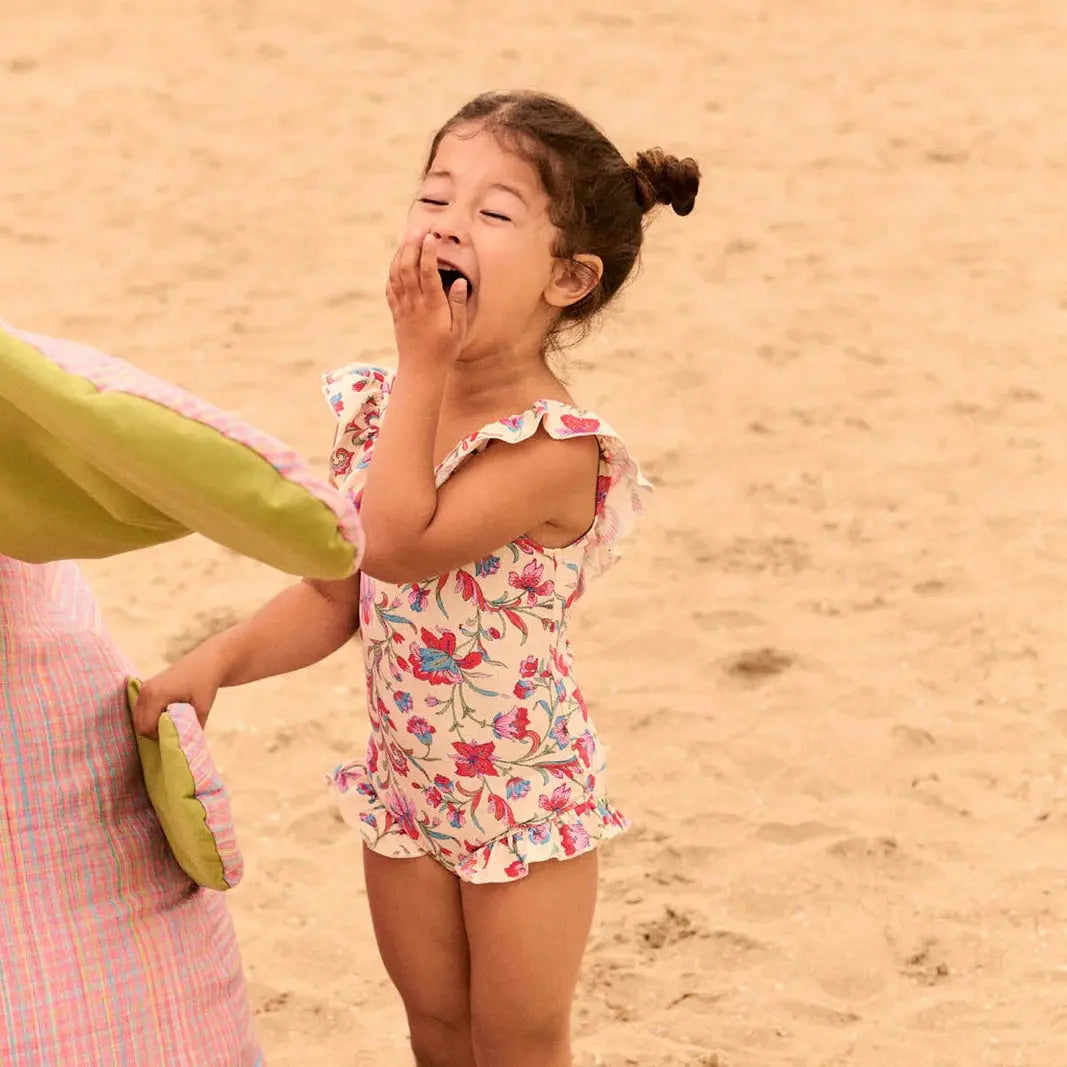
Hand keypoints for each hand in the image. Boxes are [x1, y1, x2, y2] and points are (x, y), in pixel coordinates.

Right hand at [132, 645, 225, 738]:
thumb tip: (187, 749)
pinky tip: (168, 714)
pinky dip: (151, 716)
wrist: (207, 662)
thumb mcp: (203, 708)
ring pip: (139, 718)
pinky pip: (142, 710)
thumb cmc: (205, 683)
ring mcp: (144, 687)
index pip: (146, 728)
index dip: (159, 737)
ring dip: (152, 725)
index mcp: (156, 695)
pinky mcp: (147, 687)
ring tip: (173, 721)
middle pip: (139, 725)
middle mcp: (145, 690)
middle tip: (175, 730)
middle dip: (154, 733)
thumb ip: (192, 728)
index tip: (177, 734)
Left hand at [386, 231, 467, 363]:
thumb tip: (459, 281)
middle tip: (420, 229)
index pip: (428, 273)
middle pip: (408, 267)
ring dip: (401, 254)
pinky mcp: (395, 313)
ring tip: (408, 238)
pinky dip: (392, 271)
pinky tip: (397, 261)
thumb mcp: (459, 330)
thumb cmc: (444, 351)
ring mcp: (402, 307)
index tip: (432, 237)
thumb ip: (458, 304)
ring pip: (396, 274)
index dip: (428, 252)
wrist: (420, 371)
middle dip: (412, 245)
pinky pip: (390, 287)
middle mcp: (414, 304)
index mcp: (432, 306)